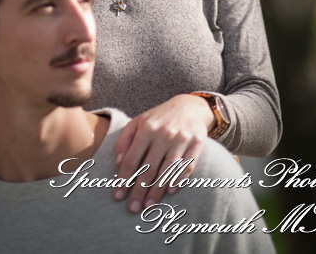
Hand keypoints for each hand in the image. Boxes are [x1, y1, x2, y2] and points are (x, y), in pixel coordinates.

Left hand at [113, 94, 212, 212]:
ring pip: (167, 170)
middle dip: (139, 190)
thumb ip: (125, 139)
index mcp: (147, 128)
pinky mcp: (197, 142)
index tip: (118, 195)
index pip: (132, 158)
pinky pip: (188, 165)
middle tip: (133, 209)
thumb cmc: (159, 117)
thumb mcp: (139, 121)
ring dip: (157, 190)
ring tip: (148, 205)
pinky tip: (170, 190)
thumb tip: (118, 163)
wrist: (189, 106)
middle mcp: (164, 133)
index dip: (124, 178)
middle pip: (149, 168)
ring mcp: (181, 138)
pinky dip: (179, 179)